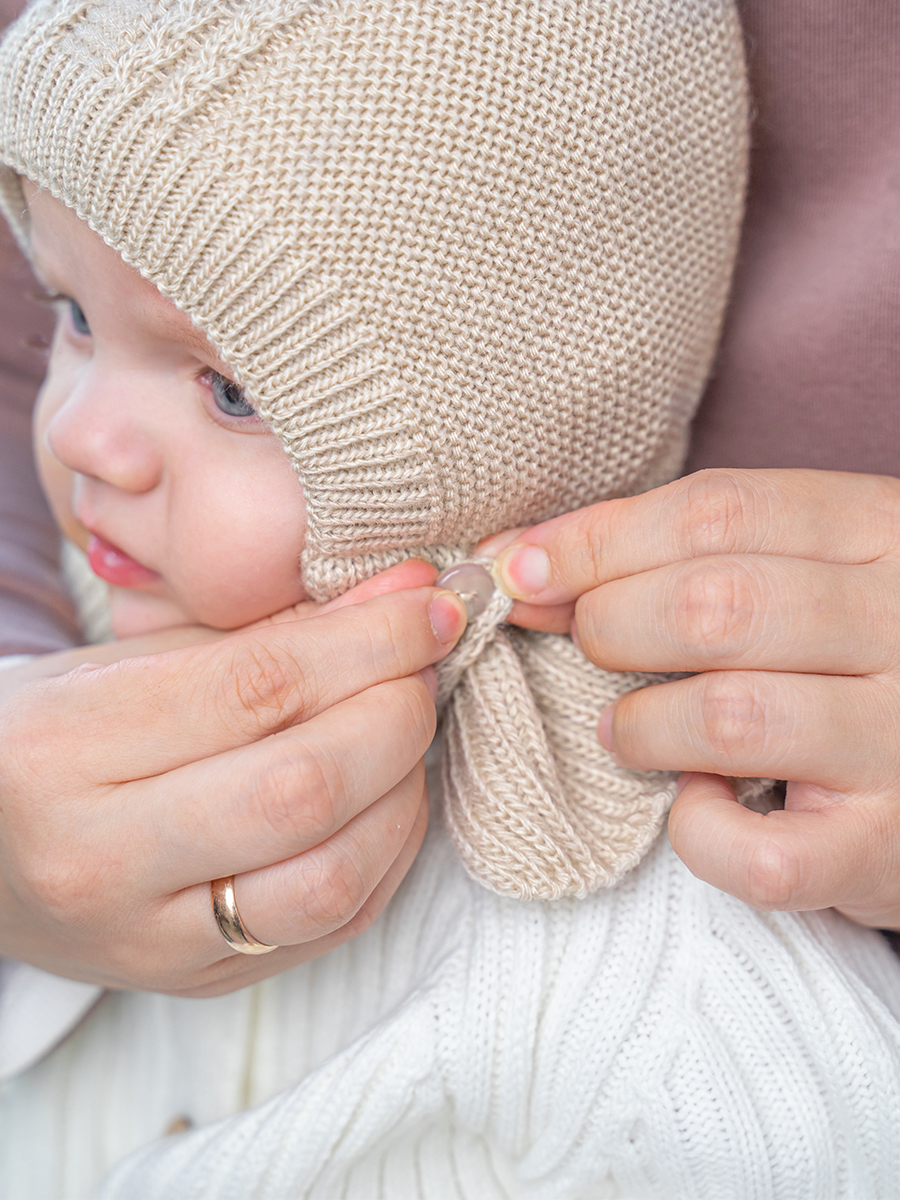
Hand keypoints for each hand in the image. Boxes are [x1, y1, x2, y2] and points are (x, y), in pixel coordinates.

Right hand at [0, 561, 467, 994]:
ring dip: (404, 792)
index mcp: (66, 749)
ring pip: (330, 880)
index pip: (258, 687)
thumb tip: (408, 591)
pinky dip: (388, 853)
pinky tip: (389, 797)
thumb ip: (270, 632)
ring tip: (405, 732)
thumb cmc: (56, 731)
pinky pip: (332, 928)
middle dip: (398, 713)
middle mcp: (100, 859)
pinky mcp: (197, 983)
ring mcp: (149, 940)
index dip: (370, 640)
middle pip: (304, 789)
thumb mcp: (135, 659)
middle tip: (424, 663)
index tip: (431, 604)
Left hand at [483, 469, 899, 928]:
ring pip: (727, 717)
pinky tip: (701, 805)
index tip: (522, 568)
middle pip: (713, 605)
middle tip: (593, 649)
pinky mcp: (883, 847)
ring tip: (631, 730)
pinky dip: (700, 833)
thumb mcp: (800, 569)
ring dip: (641, 726)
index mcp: (884, 533)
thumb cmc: (851, 656)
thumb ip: (680, 551)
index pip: (718, 511)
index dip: (597, 540)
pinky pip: (760, 853)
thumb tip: (519, 557)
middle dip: (609, 625)